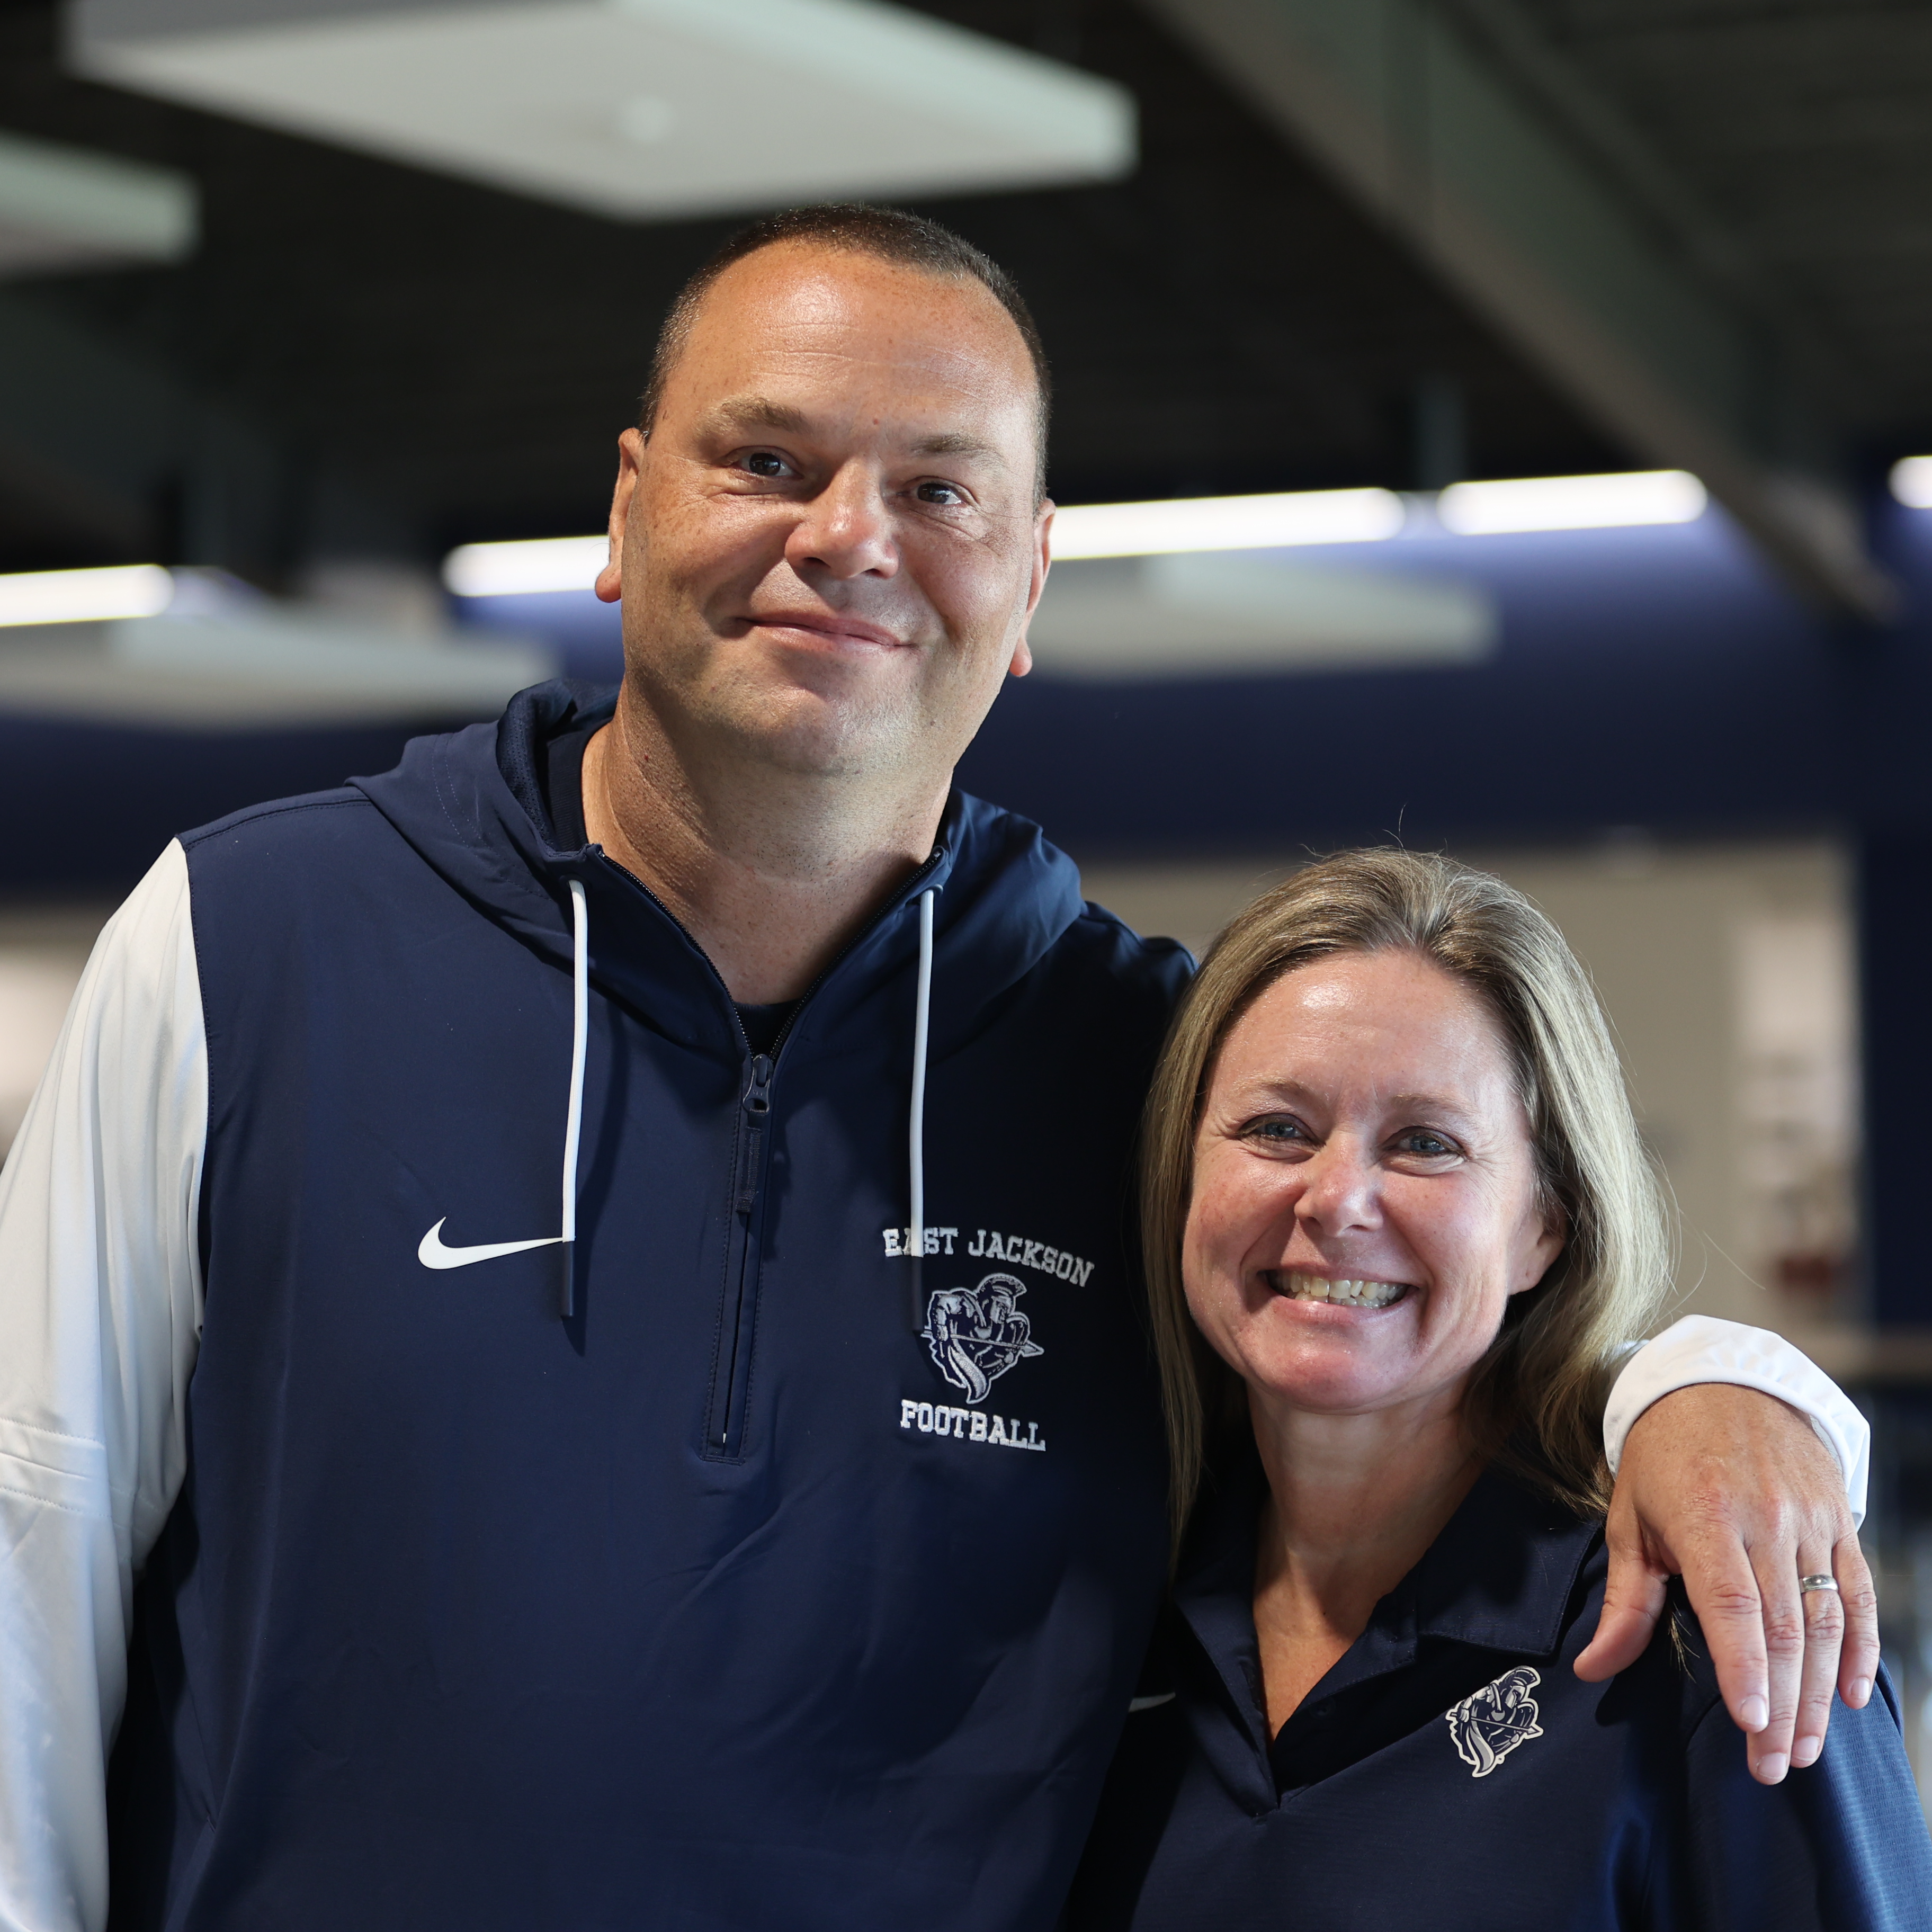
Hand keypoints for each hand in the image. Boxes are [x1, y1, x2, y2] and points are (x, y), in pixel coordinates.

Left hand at [1574, 1383, 1877, 1783]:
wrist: (1721, 1382)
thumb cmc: (1663, 1456)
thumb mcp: (1629, 1518)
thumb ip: (1623, 1600)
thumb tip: (1593, 1667)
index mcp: (1705, 1516)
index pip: (1732, 1603)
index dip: (1744, 1666)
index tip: (1749, 1723)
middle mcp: (1765, 1520)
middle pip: (1782, 1627)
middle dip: (1781, 1705)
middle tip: (1772, 1765)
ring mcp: (1810, 1520)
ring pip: (1825, 1620)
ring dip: (1818, 1693)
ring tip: (1805, 1748)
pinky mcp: (1840, 1521)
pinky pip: (1856, 1593)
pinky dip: (1860, 1649)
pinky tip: (1849, 1695)